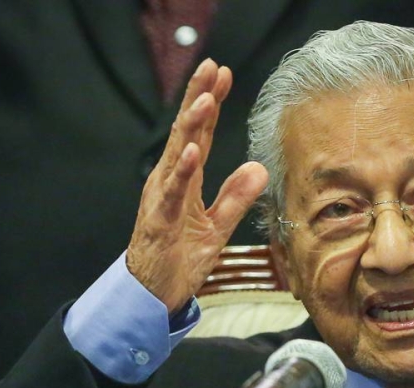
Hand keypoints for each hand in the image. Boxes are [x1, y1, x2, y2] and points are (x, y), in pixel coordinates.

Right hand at [127, 59, 268, 313]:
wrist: (153, 294)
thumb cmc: (179, 258)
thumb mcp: (217, 226)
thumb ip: (236, 198)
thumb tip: (260, 168)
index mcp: (183, 180)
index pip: (199, 134)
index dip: (210, 103)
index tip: (223, 73)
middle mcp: (169, 181)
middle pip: (185, 133)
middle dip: (198, 98)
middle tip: (211, 67)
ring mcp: (162, 199)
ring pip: (176, 156)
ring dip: (191, 128)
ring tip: (206, 100)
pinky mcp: (160, 221)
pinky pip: (172, 193)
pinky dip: (181, 171)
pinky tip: (191, 151)